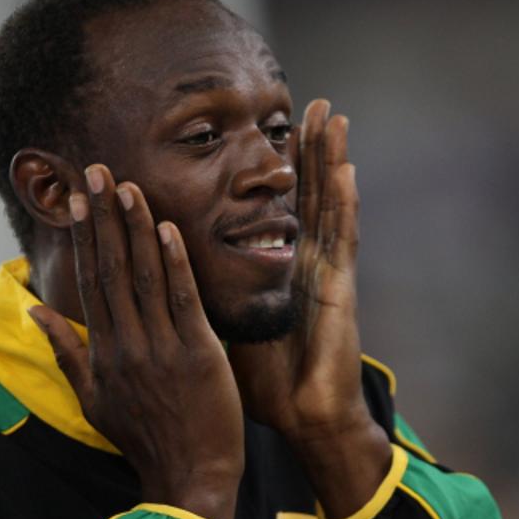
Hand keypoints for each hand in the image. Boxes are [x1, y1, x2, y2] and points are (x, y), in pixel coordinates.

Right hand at [29, 164, 243, 518]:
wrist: (189, 480)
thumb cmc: (144, 438)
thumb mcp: (93, 399)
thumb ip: (66, 351)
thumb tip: (34, 310)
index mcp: (102, 352)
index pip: (89, 281)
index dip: (83, 237)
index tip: (76, 198)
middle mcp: (126, 344)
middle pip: (110, 268)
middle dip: (102, 217)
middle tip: (95, 171)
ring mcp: (160, 348)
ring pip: (143, 277)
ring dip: (135, 228)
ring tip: (126, 186)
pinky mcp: (197, 354)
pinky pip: (182, 300)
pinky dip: (174, 263)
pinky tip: (166, 228)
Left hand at [228, 100, 391, 517]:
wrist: (302, 415)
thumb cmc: (266, 378)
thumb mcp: (230, 323)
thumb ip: (209, 292)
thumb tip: (171, 271)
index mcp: (285, 266)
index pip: (282, 205)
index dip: (282, 166)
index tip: (275, 126)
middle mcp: (310, 260)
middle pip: (310, 192)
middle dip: (311, 148)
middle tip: (311, 103)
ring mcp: (329, 270)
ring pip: (330, 203)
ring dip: (332, 159)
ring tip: (333, 116)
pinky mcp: (340, 287)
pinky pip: (343, 238)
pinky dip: (346, 203)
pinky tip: (347, 170)